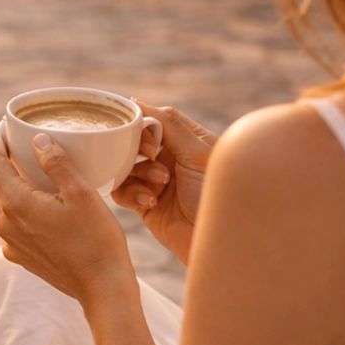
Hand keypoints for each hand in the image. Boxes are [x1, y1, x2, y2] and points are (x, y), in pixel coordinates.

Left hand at [0, 129, 134, 310]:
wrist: (102, 288)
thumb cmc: (97, 240)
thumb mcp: (82, 193)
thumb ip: (57, 163)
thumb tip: (38, 139)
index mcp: (16, 203)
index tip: (5, 127)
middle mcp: (5, 223)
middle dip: (5, 160)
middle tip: (22, 142)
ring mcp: (11, 242)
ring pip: (5, 203)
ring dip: (15, 184)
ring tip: (35, 171)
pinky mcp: (21, 256)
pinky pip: (14, 224)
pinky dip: (22, 208)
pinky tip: (43, 204)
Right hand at [112, 103, 216, 265]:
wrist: (222, 243)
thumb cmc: (219, 195)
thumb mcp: (198, 153)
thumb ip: (169, 124)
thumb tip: (136, 101)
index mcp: (186, 140)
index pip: (152, 119)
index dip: (142, 124)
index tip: (145, 135)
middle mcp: (169, 158)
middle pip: (133, 142)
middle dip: (137, 149)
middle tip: (152, 158)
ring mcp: (156, 182)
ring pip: (124, 166)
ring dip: (138, 172)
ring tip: (159, 184)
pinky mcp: (146, 206)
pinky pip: (122, 191)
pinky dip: (131, 193)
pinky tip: (151, 201)